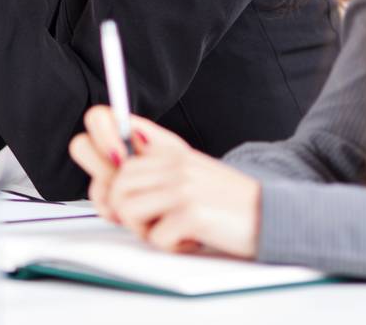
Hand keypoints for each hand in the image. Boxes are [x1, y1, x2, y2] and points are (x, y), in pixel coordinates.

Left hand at [70, 106, 261, 259]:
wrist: (273, 216)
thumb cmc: (224, 203)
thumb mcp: (185, 175)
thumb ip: (147, 177)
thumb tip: (103, 194)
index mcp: (167, 147)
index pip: (104, 121)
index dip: (92, 146)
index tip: (108, 173)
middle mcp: (172, 159)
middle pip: (113, 183)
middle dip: (125, 211)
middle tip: (154, 221)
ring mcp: (181, 184)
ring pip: (125, 209)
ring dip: (146, 230)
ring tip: (174, 228)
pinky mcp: (190, 212)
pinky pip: (155, 237)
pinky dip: (172, 246)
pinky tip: (193, 237)